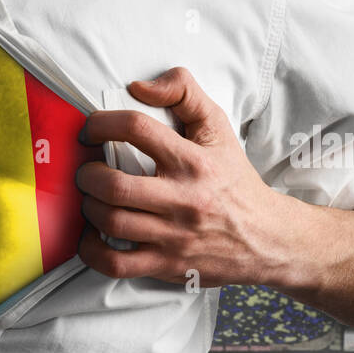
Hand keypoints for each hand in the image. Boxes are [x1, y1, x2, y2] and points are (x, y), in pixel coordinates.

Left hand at [76, 67, 297, 286]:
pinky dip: (92, 251)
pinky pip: (116, 264)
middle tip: (88, 170)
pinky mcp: (168, 265)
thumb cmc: (234, 180)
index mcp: (194, 161)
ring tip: (92, 198)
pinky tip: (93, 236)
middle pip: (114, 185)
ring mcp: (175, 235)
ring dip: (89, 207)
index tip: (92, 129)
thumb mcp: (218, 128)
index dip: (102, 123)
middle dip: (88, 174)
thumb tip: (139, 87)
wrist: (266, 237)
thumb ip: (183, 93)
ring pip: (111, 222)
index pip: (137, 130)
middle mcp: (184, 199)